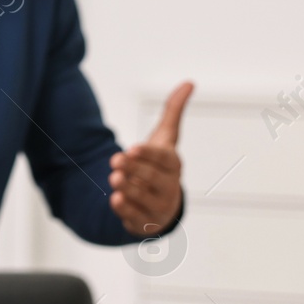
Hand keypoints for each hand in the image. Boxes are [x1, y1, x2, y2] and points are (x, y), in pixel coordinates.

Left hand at [111, 81, 192, 235]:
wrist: (159, 200)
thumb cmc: (161, 165)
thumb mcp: (166, 138)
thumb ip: (173, 111)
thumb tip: (188, 82)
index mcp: (173, 165)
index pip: (164, 159)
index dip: (149, 154)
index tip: (132, 148)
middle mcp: (169, 187)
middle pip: (153, 178)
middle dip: (135, 169)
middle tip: (116, 160)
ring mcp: (158, 206)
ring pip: (144, 198)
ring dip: (129, 189)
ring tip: (114, 178)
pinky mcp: (144, 221)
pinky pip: (135, 217)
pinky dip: (125, 210)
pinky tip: (115, 201)